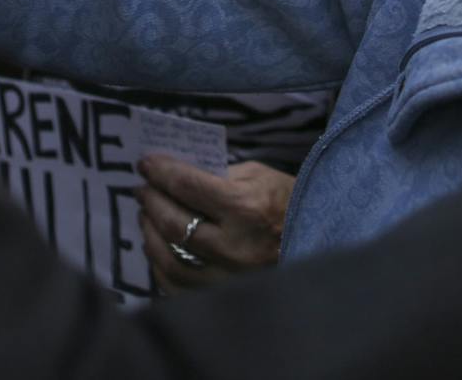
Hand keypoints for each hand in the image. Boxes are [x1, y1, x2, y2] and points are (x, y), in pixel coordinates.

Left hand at [135, 155, 292, 293]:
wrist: (319, 242)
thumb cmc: (288, 204)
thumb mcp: (260, 176)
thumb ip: (217, 175)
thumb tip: (176, 175)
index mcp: (246, 208)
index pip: (188, 186)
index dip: (161, 172)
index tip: (145, 164)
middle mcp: (234, 247)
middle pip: (174, 223)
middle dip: (151, 201)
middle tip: (142, 188)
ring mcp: (228, 278)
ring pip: (170, 259)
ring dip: (150, 233)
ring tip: (146, 216)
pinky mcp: (223, 298)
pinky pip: (178, 287)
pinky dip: (160, 266)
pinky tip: (158, 248)